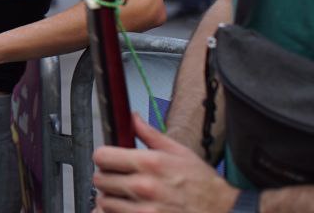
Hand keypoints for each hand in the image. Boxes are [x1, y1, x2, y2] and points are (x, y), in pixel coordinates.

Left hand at [92, 114, 238, 212]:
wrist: (223, 212)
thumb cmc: (203, 185)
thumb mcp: (180, 152)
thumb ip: (150, 134)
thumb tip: (133, 118)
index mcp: (150, 163)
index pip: (102, 156)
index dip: (104, 157)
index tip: (109, 160)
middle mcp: (144, 186)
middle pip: (100, 180)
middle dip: (107, 178)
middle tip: (118, 179)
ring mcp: (144, 209)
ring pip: (104, 201)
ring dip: (111, 199)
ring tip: (126, 196)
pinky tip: (128, 208)